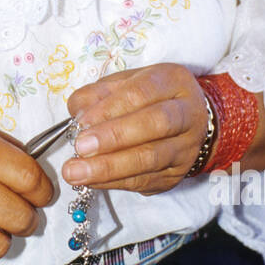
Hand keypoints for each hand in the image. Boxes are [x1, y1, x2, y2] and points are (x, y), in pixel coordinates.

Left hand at [63, 64, 209, 194]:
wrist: (187, 123)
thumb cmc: (149, 98)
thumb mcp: (125, 83)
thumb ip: (99, 93)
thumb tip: (77, 113)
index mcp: (172, 82)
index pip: (141, 93)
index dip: (110, 108)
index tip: (82, 122)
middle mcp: (187, 114)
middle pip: (154, 124)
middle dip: (113, 138)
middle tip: (80, 148)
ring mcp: (185, 147)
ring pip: (150, 159)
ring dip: (110, 168)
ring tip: (77, 171)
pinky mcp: (177, 174)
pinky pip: (145, 181)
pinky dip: (114, 182)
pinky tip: (91, 181)